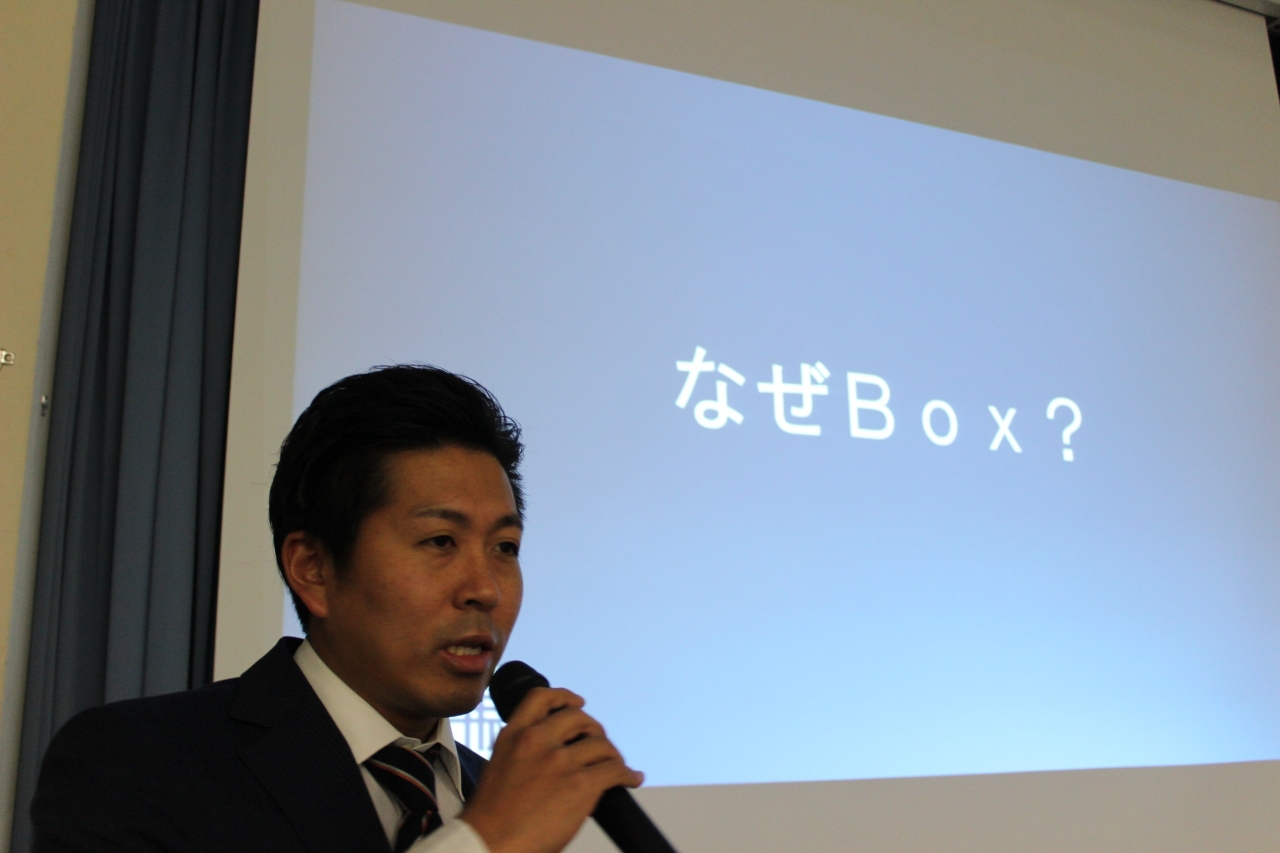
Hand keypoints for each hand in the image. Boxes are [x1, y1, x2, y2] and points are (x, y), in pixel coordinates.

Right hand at [458, 686, 643, 852]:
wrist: (489, 846)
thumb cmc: (491, 820)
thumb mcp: (498, 768)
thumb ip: (522, 754)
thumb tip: (551, 756)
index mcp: (513, 735)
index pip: (542, 697)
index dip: (565, 697)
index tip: (577, 702)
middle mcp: (537, 741)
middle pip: (579, 718)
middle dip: (593, 730)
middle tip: (598, 744)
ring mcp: (560, 761)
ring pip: (601, 745)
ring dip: (612, 755)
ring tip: (615, 766)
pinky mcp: (580, 784)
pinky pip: (614, 770)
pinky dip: (627, 774)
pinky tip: (630, 779)